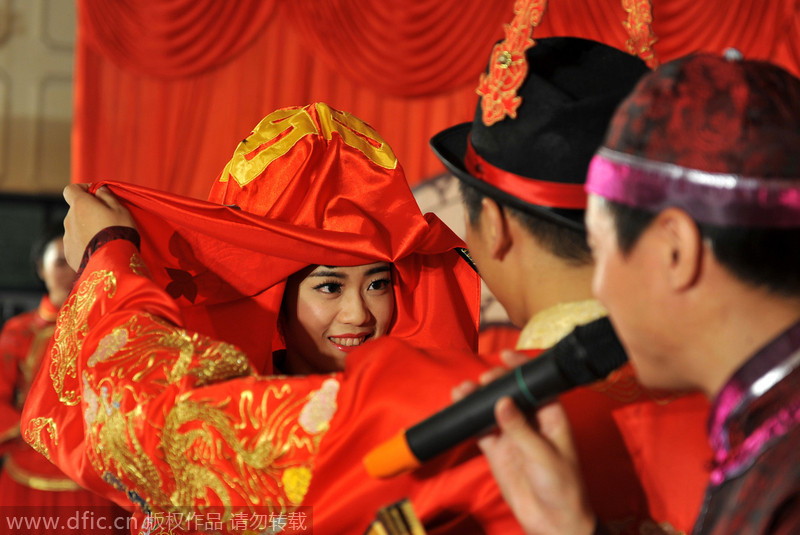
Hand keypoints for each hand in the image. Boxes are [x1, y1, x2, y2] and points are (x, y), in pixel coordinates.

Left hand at [62, 184, 135, 270]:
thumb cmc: (119, 231)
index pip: (71, 190)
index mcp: (80, 205)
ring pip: (75, 228)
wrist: (112, 262)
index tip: (96, 194)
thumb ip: (107, 196)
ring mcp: (67, 237)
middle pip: (75, 210)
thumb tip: (99, 190)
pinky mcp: (69, 253)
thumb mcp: (120, 209)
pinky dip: (84, 244)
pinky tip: (99, 250)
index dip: (83, 189)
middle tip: (106, 220)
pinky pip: (76, 244)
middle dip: (87, 212)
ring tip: (103, 239)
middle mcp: (69, 219)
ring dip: (86, 229)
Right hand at [453, 350, 596, 534]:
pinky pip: (480, 430)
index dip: (522, 368)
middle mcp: (531, 421)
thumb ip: (520, 429)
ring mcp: (512, 435)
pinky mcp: (497, 450)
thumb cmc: (563, 487)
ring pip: (492, 409)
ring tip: (462, 391)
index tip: (506, 355)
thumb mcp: (544, 455)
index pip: (536, 384)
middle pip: (511, 393)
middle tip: (484, 380)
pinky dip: (469, 419)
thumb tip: (501, 402)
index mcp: (551, 416)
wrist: (553, 522)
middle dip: (496, 382)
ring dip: (478, 398)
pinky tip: (458, 408)